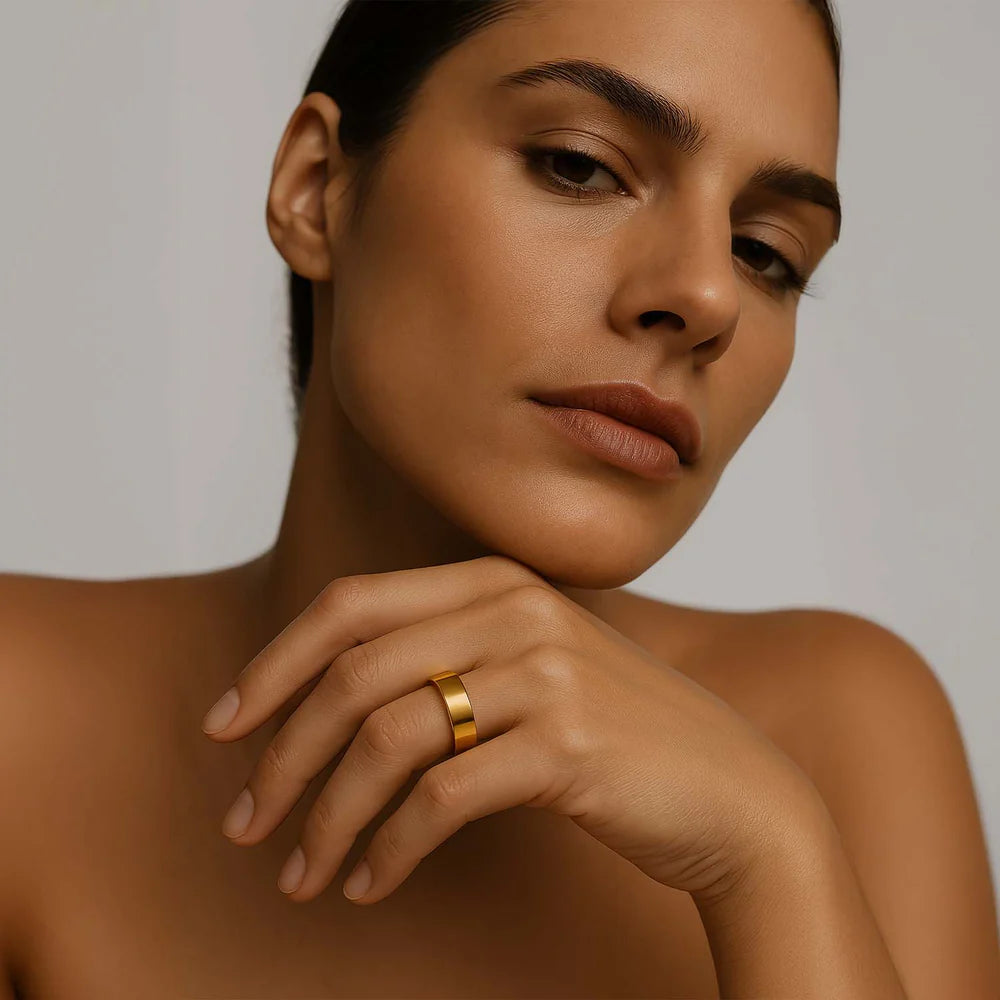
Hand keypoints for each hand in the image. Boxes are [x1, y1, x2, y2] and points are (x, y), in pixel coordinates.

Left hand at [201, 555, 821, 904]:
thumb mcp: (531, 671)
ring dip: (326, 817)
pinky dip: (388, 846)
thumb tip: (326, 698)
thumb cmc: (618, 739)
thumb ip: (449, 658)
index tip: (224, 728)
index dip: (273, 664)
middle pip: (352, 675)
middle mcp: (516, 611)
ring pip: (386, 740)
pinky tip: (369, 882)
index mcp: (497, 582)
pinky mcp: (567, 746)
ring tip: (300, 875)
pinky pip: (441, 798)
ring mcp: (545, 673)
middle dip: (281, 754)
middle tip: (244, 823)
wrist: (734, 794)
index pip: (350, 605)